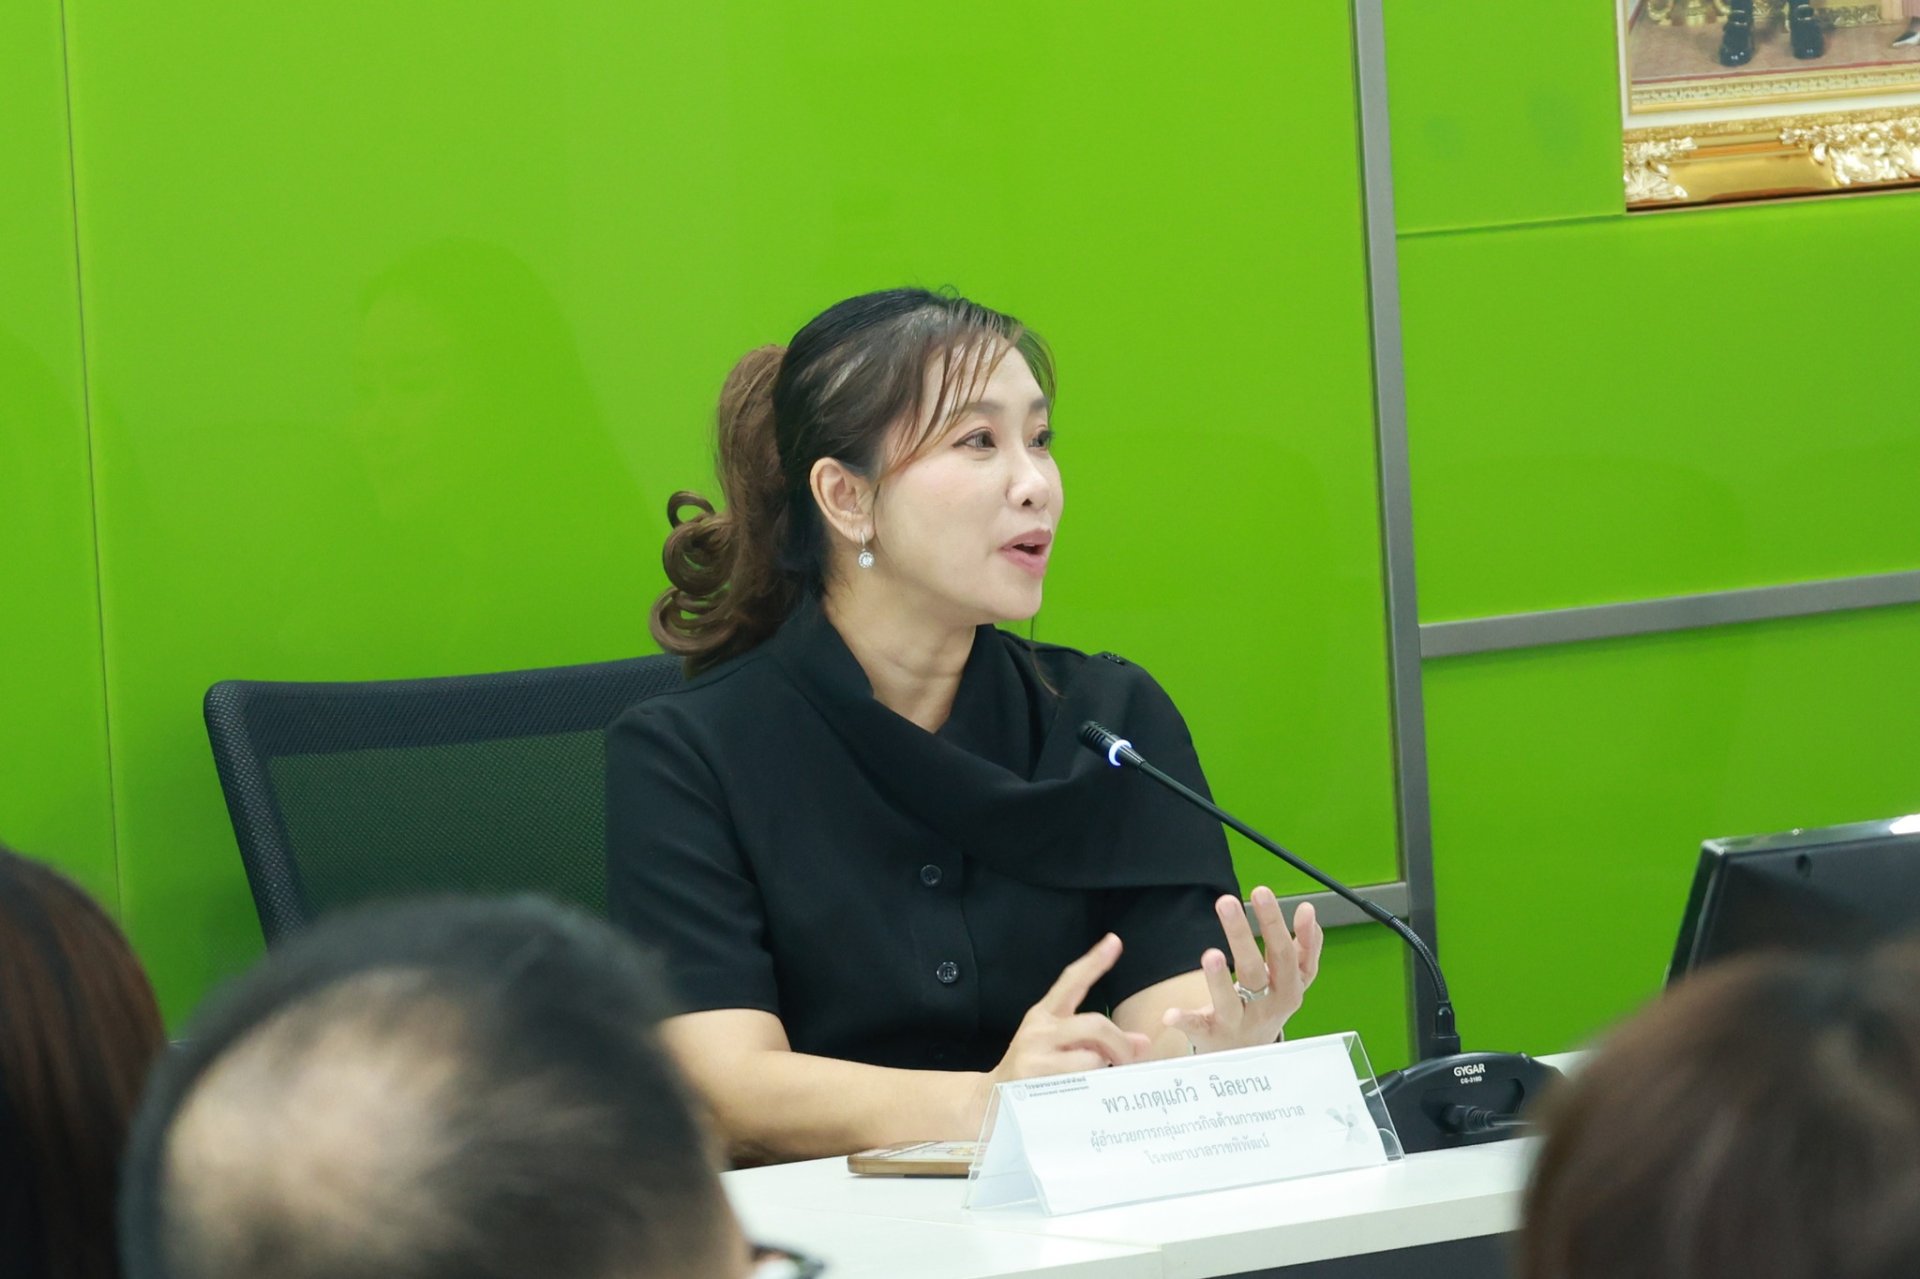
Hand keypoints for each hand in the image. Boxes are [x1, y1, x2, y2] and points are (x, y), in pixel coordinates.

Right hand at [966, 934, 1152, 1126]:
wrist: (989, 1105)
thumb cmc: (1031, 1073)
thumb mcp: (1057, 1047)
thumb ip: (1095, 1040)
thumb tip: (1141, 1043)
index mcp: (1043, 1015)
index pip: (1071, 982)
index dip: (1094, 962)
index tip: (1115, 941)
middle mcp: (1038, 1030)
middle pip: (1095, 1025)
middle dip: (1120, 1043)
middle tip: (1127, 1059)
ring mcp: (1035, 1057)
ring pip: (1092, 1058)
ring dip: (1103, 1071)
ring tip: (1097, 1081)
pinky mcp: (1035, 1084)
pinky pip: (1081, 1085)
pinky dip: (1092, 1090)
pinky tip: (1086, 1097)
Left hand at [1162, 887, 1322, 1053]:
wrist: (1251, 1055)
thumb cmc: (1268, 1006)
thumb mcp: (1292, 980)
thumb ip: (1304, 948)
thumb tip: (1309, 910)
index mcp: (1289, 989)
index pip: (1288, 954)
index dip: (1284, 927)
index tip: (1275, 896)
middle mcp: (1267, 1007)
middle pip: (1257, 969)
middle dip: (1242, 935)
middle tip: (1227, 901)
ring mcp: (1240, 1022)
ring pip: (1230, 1001)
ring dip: (1219, 980)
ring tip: (1210, 954)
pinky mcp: (1213, 1035)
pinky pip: (1198, 1028)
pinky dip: (1185, 1021)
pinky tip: (1170, 1014)